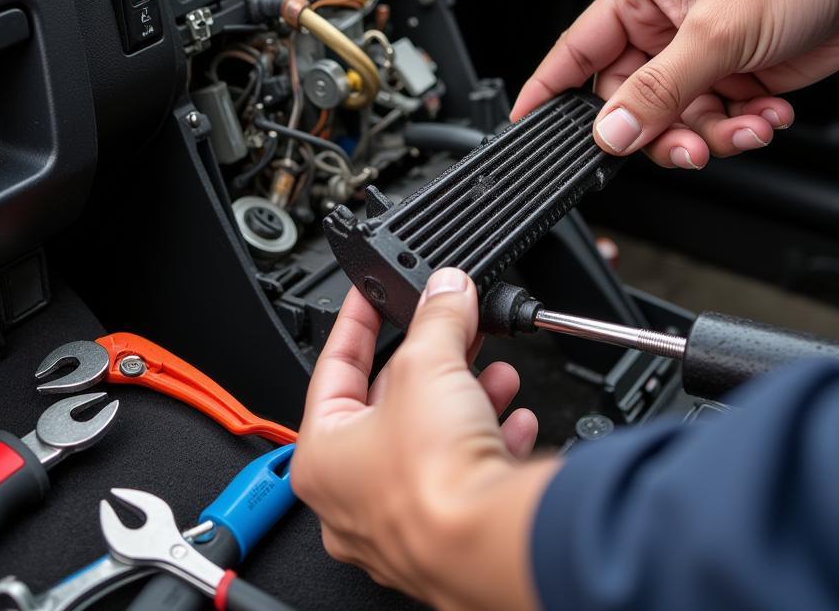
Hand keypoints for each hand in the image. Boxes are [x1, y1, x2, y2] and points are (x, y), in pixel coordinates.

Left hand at [293, 269, 556, 610]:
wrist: (490, 547)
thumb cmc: (432, 480)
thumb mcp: (428, 364)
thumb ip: (437, 317)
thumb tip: (446, 289)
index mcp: (324, 457)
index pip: (334, 368)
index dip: (357, 322)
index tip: (371, 295)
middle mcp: (354, 498)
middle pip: (390, 404)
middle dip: (431, 359)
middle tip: (449, 324)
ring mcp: (403, 522)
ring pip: (432, 440)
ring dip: (467, 397)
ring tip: (496, 372)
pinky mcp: (450, 536)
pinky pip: (467, 476)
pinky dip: (490, 440)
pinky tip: (514, 420)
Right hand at [512, 0, 838, 168]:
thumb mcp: (715, 32)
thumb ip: (659, 89)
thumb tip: (610, 129)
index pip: (574, 51)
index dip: (547, 90)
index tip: (526, 126)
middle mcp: (662, 27)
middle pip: (630, 102)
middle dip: (661, 130)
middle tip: (691, 144)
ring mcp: (698, 53)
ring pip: (675, 119)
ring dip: (712, 132)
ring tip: (747, 125)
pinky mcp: (733, 74)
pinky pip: (715, 120)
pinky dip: (741, 127)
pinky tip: (769, 112)